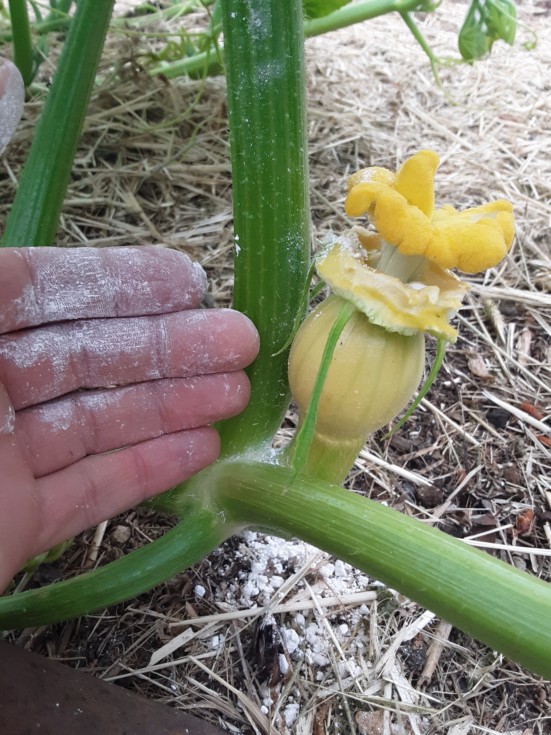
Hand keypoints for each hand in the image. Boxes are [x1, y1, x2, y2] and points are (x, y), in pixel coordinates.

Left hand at [0, 245, 258, 590]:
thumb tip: (16, 265)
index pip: (44, 292)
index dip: (118, 283)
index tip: (187, 281)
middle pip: (86, 358)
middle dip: (168, 347)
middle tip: (239, 340)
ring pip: (98, 422)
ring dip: (172, 407)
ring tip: (238, 394)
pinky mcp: (14, 524)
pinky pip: (89, 491)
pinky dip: (147, 471)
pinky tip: (202, 450)